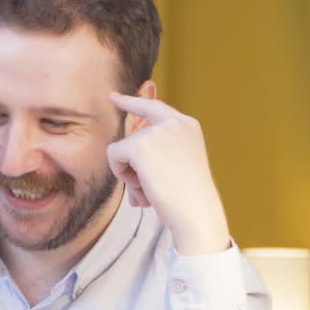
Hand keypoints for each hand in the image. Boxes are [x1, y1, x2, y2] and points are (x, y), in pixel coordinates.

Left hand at [107, 92, 231, 255]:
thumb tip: (118, 153)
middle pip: (132, 130)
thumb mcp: (176, 166)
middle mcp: (174, 122)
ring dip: (129, 172)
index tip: (113, 96)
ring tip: (151, 188)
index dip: (131, 102)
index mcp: (188, 126)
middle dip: (129, 158)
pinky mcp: (141, 144)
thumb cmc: (187, 199)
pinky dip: (120, 173)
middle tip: (139, 168)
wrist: (196, 212)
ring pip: (122, 147)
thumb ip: (155, 153)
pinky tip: (141, 185)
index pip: (154, 107)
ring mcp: (158, 131)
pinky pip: (114, 155)